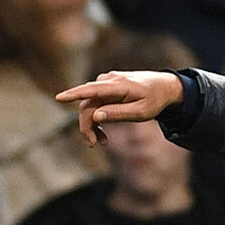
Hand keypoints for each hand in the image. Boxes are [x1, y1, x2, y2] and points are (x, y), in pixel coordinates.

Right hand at [55, 70, 183, 146]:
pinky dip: (96, 117)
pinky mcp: (106, 87)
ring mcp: (107, 82)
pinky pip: (95, 102)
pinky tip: (102, 131)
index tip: (59, 98)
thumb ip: (118, 113)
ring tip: (102, 141)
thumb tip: (96, 116)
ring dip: (91, 123)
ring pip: (89, 104)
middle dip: (87, 125)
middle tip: (94, 144)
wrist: (165, 87)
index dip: (74, 94)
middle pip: (88, 103)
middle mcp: (109, 80)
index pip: (92, 90)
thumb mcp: (141, 112)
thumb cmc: (155, 100)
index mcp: (119, 86)